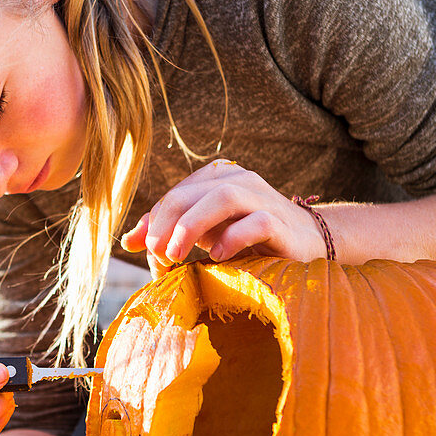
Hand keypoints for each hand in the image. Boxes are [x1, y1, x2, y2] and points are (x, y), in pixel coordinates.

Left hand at [120, 159, 326, 275]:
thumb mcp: (204, 232)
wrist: (308, 242)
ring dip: (192, 225)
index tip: (144, 250)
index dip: (154, 221)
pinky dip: (233, 238)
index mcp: (215, 178)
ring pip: (222, 197)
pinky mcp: (282, 222)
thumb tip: (127, 241)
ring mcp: (262, 198)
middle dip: (166, 224)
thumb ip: (168, 232)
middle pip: (191, 193)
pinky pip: (257, 222)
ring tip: (175, 255)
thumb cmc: (248, 238)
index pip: (175, 195)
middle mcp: (238, 180)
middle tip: (156, 254)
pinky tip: (218, 257)